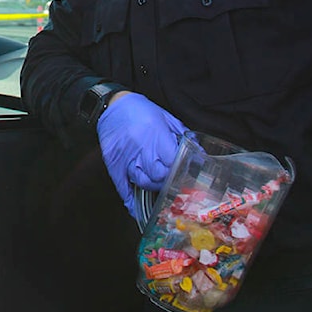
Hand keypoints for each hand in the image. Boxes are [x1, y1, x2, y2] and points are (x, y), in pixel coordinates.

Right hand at [96, 92, 188, 216]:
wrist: (113, 103)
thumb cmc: (141, 109)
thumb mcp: (166, 118)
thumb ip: (182, 137)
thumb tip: (199, 154)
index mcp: (156, 136)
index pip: (174, 164)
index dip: (182, 172)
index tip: (188, 176)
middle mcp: (141, 148)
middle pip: (160, 176)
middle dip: (169, 181)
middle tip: (174, 182)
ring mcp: (126, 157)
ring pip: (143, 182)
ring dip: (153, 187)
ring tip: (159, 185)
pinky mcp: (113, 162)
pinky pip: (122, 185)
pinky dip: (130, 199)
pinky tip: (136, 208)